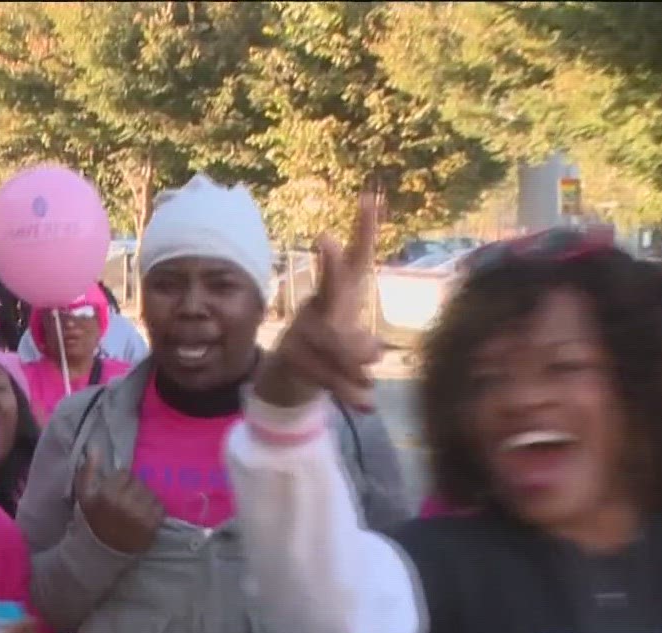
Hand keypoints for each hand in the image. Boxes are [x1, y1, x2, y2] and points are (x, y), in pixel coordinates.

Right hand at [75, 449, 163, 554]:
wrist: (103, 550)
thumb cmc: (94, 520)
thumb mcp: (85, 495)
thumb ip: (88, 470)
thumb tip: (95, 447)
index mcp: (108, 494)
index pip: (125, 474)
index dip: (122, 481)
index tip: (117, 491)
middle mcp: (125, 503)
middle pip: (139, 483)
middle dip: (134, 489)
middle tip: (127, 500)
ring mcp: (141, 514)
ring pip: (151, 493)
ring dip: (145, 499)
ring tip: (136, 508)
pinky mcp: (152, 525)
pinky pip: (160, 507)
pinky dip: (154, 510)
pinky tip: (144, 516)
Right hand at [259, 194, 382, 410]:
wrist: (288, 379)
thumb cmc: (331, 353)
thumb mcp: (354, 345)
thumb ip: (364, 350)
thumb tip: (373, 359)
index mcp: (338, 296)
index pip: (355, 259)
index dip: (363, 231)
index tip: (367, 199)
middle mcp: (318, 306)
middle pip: (332, 287)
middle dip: (330, 264)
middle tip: (324, 239)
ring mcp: (302, 329)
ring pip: (339, 345)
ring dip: (358, 370)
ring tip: (370, 390)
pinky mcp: (292, 355)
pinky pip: (328, 375)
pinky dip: (349, 392)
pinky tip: (365, 404)